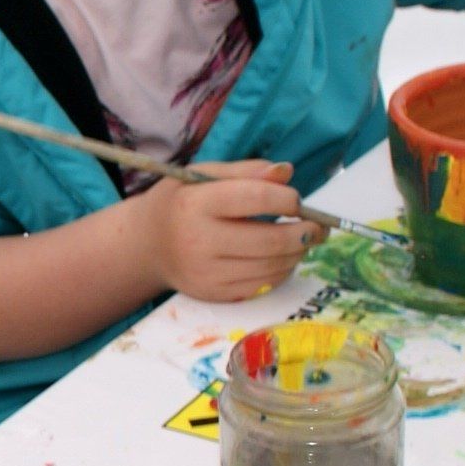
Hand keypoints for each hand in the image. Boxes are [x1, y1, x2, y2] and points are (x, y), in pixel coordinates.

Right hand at [131, 160, 312, 301]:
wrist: (146, 245)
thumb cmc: (180, 202)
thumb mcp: (203, 174)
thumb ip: (245, 171)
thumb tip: (286, 172)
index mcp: (195, 203)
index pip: (256, 198)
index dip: (287, 198)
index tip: (296, 199)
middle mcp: (198, 241)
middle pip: (269, 240)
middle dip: (304, 232)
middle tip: (318, 226)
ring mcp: (205, 273)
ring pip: (271, 266)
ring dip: (296, 253)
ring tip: (303, 240)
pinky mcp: (213, 294)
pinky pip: (261, 285)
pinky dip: (281, 271)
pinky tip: (282, 257)